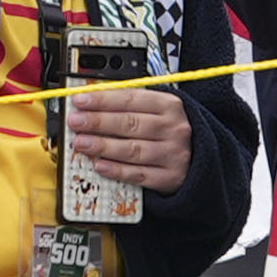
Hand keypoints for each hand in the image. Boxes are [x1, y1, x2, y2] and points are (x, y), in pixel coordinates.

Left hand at [63, 84, 193, 190]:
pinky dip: (117, 170)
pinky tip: (99, 165)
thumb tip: (91, 102)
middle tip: (76, 122)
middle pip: (130, 124)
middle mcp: (173, 128)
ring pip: (133, 150)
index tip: (80, 101)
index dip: (103, 99)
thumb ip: (128, 105)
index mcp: (169, 105)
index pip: (131, 99)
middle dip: (98, 122)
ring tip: (81, 143)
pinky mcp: (169, 177)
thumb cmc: (169, 130)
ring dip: (103, 146)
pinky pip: (139, 174)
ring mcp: (173, 154)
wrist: (200, 157)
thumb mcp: (157, 110)